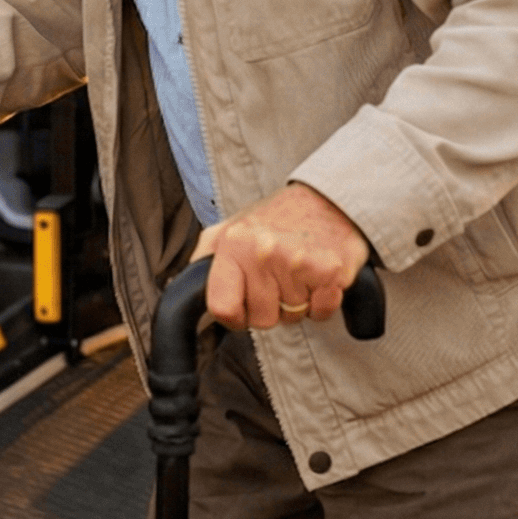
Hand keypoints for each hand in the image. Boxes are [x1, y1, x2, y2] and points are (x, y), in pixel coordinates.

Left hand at [193, 183, 371, 331]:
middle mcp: (264, 252)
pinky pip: (321, 312)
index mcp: (234, 244)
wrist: (329, 198)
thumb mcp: (229, 229)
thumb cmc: (277, 218)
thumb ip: (204, 258)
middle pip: (261, 319)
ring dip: (297, 302)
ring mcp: (299, 261)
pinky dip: (323, 302)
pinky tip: (318, 277)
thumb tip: (186, 292)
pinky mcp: (331, 271)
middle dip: (271, 307)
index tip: (244, 304)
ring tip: (299, 272)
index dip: (234, 315)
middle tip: (279, 277)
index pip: (222, 308)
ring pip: (292, 317)